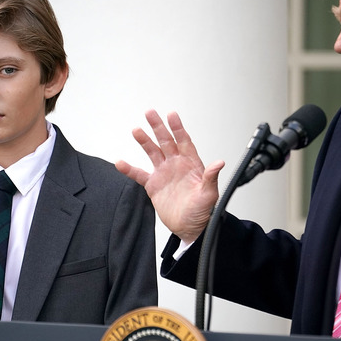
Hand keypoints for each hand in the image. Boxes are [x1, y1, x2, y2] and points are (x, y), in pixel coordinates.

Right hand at [116, 110, 224, 243]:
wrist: (190, 227)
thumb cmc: (203, 211)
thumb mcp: (209, 194)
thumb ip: (210, 177)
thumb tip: (219, 163)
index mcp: (191, 164)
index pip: (184, 141)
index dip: (177, 128)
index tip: (172, 115)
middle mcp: (176, 165)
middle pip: (166, 141)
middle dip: (158, 127)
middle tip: (150, 113)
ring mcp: (164, 174)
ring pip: (152, 153)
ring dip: (144, 141)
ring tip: (136, 130)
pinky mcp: (154, 185)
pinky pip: (139, 174)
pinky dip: (129, 169)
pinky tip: (120, 163)